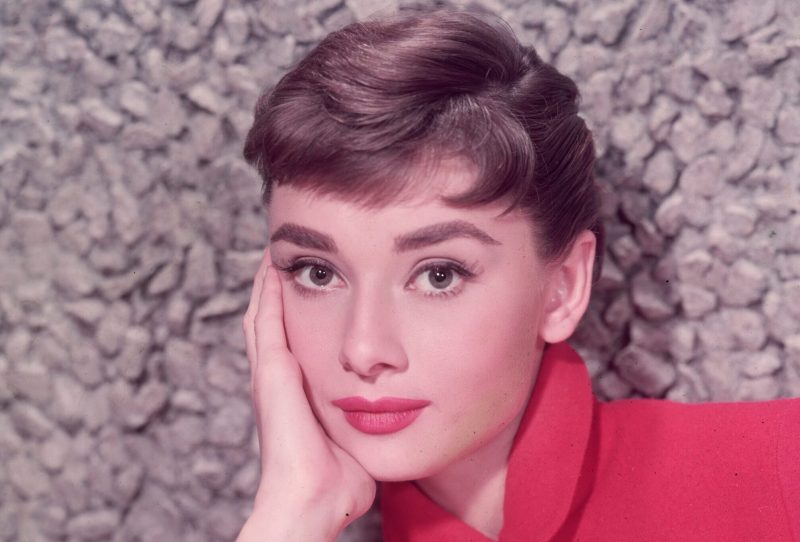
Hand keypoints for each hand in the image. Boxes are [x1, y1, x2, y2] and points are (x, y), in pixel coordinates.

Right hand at [238, 248, 376, 540]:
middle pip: (269, 322)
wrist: (314, 499)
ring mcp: (270, 374)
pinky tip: (272, 265)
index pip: (291, 341)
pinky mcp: (272, 372)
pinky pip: (266, 321)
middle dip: (275, 290)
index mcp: (295, 394)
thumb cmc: (340, 483)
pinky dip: (267, 292)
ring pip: (262, 315)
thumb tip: (401, 421)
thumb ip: (373, 425)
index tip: (309, 287)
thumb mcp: (359, 441)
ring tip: (274, 253)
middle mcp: (277, 380)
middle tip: (283, 257)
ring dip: (266, 284)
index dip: (294, 313)